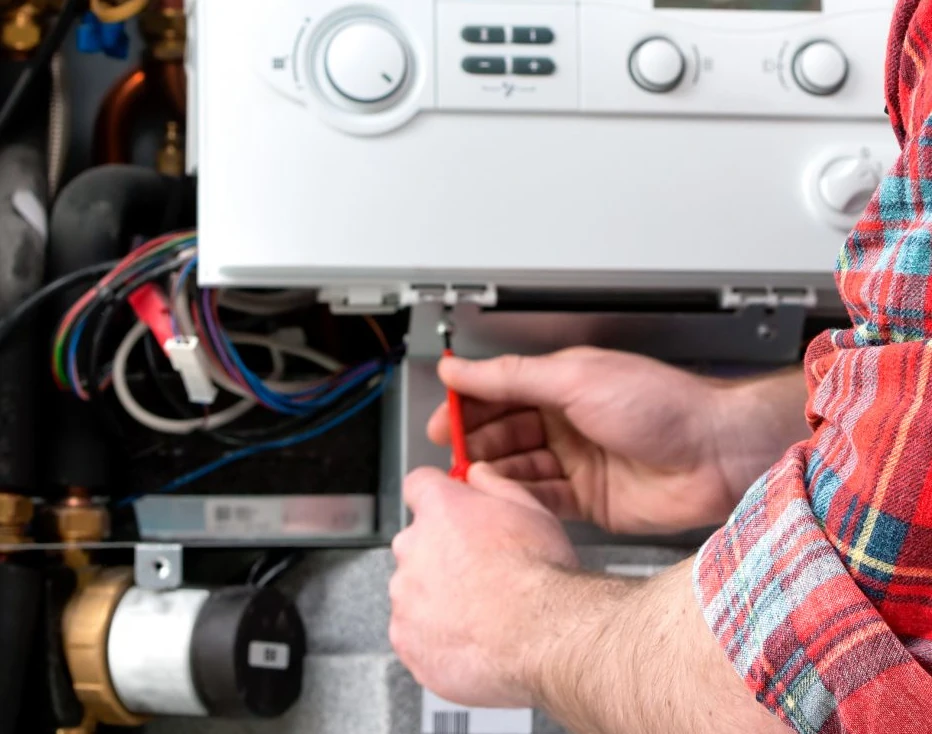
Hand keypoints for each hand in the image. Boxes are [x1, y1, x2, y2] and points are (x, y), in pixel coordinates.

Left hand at [389, 463, 576, 707]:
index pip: (418, 486)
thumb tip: (478, 474)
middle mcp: (413, 547)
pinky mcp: (405, 638)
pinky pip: (413, 633)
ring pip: (414, 590)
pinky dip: (435, 637)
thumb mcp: (531, 510)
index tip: (449, 511)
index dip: (436, 497)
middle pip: (416, 542)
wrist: (542, 636)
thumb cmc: (540, 575)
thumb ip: (494, 485)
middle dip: (440, 554)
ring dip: (437, 597)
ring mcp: (405, 596)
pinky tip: (471, 640)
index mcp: (440, 510)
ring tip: (480, 613)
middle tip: (479, 573)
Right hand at [429, 347, 804, 533]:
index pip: (501, 391)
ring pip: (519, 467)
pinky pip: (541, 499)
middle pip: (505, 432)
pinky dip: (519, 498)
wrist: (717, 455)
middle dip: (476, 442)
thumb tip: (461, 369)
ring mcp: (578, 462)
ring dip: (494, 472)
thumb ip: (512, 376)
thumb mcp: (576, 378)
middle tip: (453, 455)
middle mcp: (568, 422)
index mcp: (563, 383)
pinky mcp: (589, 500)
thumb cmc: (665, 406)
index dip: (468, 405)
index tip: (443, 419)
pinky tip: (502, 498)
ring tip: (472, 479)